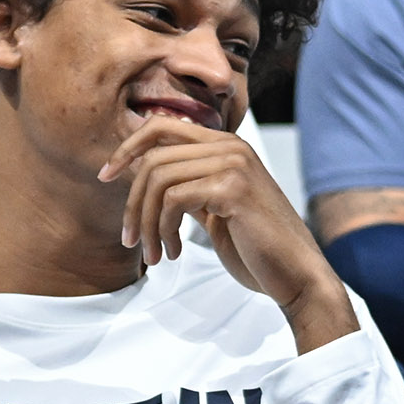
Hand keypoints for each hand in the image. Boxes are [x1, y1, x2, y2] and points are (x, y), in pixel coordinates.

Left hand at [99, 116, 355, 350]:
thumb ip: (188, 188)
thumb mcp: (215, 211)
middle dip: (132, 202)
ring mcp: (233, 165)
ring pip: (158, 179)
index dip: (127, 149)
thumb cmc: (258, 250)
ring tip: (154, 253)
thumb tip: (145, 178)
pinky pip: (173, 200)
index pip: (161, 126)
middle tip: (130, 238)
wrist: (297, 276)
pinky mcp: (233, 189)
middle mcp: (230, 147)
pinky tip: (175, 251)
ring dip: (146, 222)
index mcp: (226, 146)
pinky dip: (163, 229)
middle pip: (153, 157)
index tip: (106, 177)